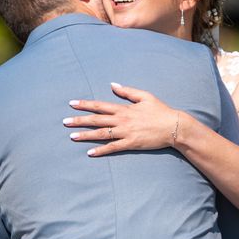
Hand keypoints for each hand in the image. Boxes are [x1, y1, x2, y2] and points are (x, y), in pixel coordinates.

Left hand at [64, 83, 179, 156]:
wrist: (174, 126)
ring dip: (85, 135)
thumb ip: (127, 91)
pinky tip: (89, 153)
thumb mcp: (145, 96)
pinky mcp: (131, 143)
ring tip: (72, 136)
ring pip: (101, 134)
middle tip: (64, 122)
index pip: (100, 105)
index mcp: (124, 108)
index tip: (71, 104)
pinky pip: (113, 147)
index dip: (85, 104)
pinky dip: (101, 150)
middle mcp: (122, 120)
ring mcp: (126, 132)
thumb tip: (113, 85)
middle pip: (96, 120)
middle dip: (79, 120)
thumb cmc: (160, 111)